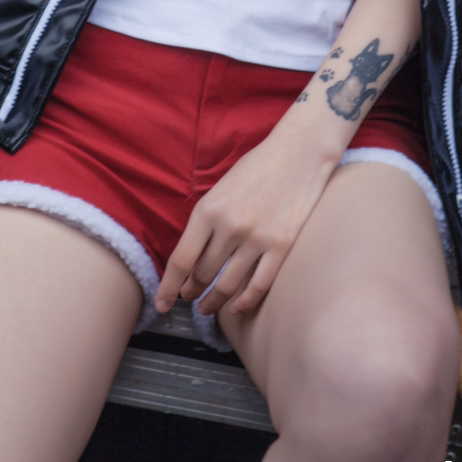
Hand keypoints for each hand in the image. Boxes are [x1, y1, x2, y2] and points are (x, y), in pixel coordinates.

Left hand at [156, 119, 337, 320]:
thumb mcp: (220, 189)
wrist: (298, 153)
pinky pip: (258, 286)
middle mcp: (229, 226)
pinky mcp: (281, 246)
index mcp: (208, 209)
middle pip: (202, 275)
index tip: (162, 304)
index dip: (169, 288)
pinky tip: (237, 308)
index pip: (181, 260)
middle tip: (189, 297)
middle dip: (192, 291)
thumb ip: (206, 222)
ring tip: (208, 307)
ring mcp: (256, 238)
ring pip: (227, 285)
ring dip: (214, 302)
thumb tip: (191, 259)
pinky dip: (244, 302)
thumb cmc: (257, 168)